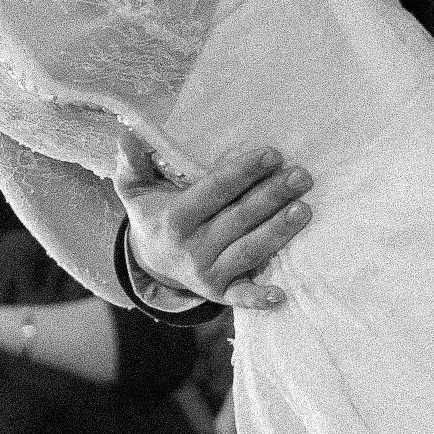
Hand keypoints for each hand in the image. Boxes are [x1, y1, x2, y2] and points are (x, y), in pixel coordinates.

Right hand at [115, 131, 311, 308]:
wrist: (152, 261)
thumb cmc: (154, 213)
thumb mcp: (136, 188)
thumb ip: (132, 163)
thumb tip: (128, 134)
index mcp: (174, 219)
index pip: (215, 191)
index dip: (243, 172)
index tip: (273, 153)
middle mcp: (191, 248)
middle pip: (238, 219)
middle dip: (272, 196)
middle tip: (302, 175)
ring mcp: (207, 274)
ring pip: (248, 251)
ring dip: (278, 233)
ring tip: (305, 210)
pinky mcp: (220, 293)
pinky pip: (241, 297)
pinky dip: (259, 298)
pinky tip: (282, 294)